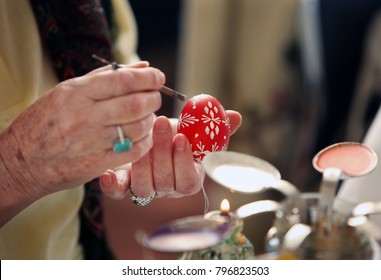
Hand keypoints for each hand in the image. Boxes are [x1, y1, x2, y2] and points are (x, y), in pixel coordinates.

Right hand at [0, 62, 164, 199]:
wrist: (23, 161)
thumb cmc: (45, 121)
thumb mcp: (67, 91)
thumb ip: (106, 77)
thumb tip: (142, 66)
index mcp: (76, 93)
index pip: (123, 80)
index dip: (148, 77)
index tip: (158, 77)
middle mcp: (85, 116)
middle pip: (136, 104)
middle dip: (153, 98)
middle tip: (155, 97)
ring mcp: (92, 141)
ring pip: (138, 127)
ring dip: (150, 119)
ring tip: (147, 115)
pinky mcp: (98, 163)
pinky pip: (134, 150)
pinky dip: (146, 140)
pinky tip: (143, 135)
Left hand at [100, 110, 241, 199]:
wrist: (150, 136)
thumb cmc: (176, 134)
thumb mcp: (196, 129)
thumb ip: (215, 127)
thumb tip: (236, 117)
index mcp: (187, 179)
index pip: (189, 181)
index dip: (186, 162)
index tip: (183, 137)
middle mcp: (166, 189)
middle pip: (165, 181)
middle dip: (163, 152)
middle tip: (161, 124)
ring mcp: (144, 189)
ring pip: (143, 186)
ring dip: (143, 162)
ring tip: (142, 135)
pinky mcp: (123, 185)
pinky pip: (117, 192)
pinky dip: (112, 185)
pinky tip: (107, 174)